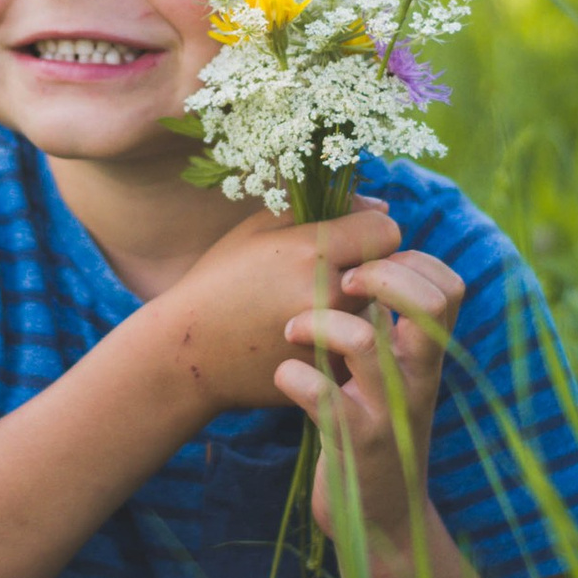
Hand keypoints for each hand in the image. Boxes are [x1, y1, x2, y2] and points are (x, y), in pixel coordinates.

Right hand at [152, 200, 400, 417]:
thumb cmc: (220, 280)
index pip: (387, 231)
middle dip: (367, 269)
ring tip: (316, 308)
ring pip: (378, 312)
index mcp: (312, 250)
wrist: (190, 352)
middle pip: (387, 273)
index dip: (371, 231)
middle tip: (331, 275)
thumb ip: (321, 209)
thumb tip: (380, 204)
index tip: (349, 240)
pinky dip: (346, 343)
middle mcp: (329, 293)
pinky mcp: (331, 373)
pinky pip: (363, 350)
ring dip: (359, 307)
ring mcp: (332, 338)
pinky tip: (312, 338)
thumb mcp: (258, 230)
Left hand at [276, 247, 465, 549]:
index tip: (365, 268)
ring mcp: (390, 413)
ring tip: (293, 330)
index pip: (448, 287)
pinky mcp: (355, 444)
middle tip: (338, 285)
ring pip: (365, 341)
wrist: (382, 520)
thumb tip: (366, 265)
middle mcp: (418, 380)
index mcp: (427, 358)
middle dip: (379, 275)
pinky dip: (294, 376)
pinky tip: (285, 376)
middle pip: (428, 303)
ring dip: (319, 322)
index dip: (410, 261)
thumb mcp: (394, 379)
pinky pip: (323, 397)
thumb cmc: (376, 431)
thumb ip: (389, 330)